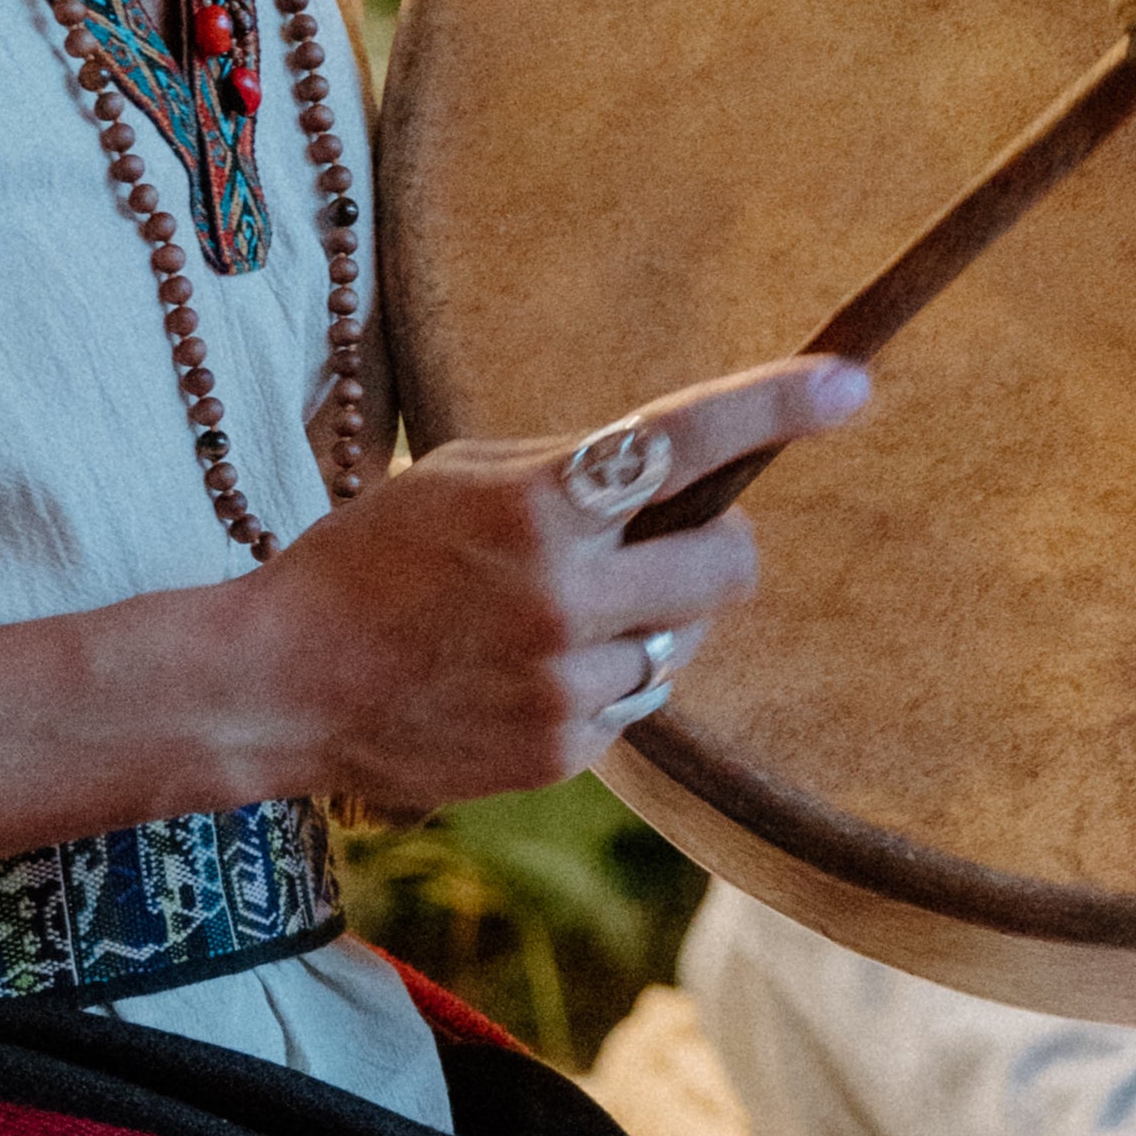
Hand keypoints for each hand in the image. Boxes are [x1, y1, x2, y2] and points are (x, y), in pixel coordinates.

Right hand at [243, 355, 869, 809]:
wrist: (285, 681)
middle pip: (728, 566)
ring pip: (682, 643)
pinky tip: (523, 673)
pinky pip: (633, 703)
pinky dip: (601, 681)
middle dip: (713, 546)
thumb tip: (679, 467)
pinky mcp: (561, 751)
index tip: (850, 384)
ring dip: (646, 622)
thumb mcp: (462, 476)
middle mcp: (567, 596)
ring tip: (550, 619)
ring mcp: (567, 684)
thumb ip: (571, 469)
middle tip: (665, 541)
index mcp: (539, 505)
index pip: (683, 442)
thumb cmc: (370, 557)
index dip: (777, 408)